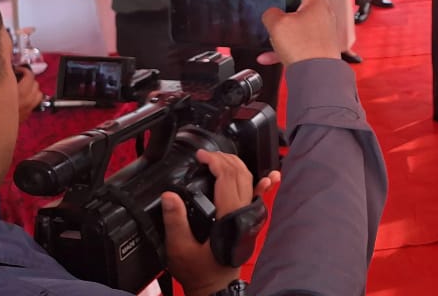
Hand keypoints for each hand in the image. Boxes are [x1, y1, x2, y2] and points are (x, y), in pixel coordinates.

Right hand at [14, 67, 42, 122]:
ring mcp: (29, 107)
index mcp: (19, 92)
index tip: (19, 69)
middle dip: (29, 79)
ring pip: (38, 93)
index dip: (24, 70)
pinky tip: (23, 98)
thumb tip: (4, 71)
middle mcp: (27, 100)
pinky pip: (36, 102)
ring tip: (24, 87)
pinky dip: (32, 98)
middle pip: (36, 83)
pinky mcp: (28, 114)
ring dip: (33, 89)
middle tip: (20, 78)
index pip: (29, 76)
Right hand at [162, 150, 279, 295]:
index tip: (200, 156)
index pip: (227, 177)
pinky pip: (257, 197)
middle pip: (240, 174)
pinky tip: (269, 177)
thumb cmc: (198, 271)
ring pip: (249, 181)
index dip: (215, 161)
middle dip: (224, 159)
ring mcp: (248, 215)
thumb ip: (175, 221)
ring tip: (221, 158)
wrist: (214, 286)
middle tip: (206, 155)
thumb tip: (169, 196)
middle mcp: (242, 212)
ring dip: (236, 166)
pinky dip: (262, 184)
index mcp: (228, 216)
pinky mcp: (248, 220)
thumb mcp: (179, 248)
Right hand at [257, 0, 340, 67]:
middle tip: (268, 0)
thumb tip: (272, 15)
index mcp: (316, 1)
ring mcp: (320, 29)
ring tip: (268, 33)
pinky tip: (267, 57)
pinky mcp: (317, 45)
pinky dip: (280, 47)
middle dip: (280, 0)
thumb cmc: (304, 48)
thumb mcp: (278, 24)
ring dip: (279, 27)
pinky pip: (296, 41)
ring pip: (295, 21)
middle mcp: (321, 13)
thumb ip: (271, 13)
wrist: (318, 77)